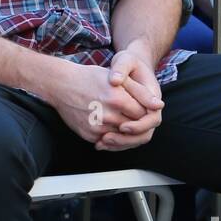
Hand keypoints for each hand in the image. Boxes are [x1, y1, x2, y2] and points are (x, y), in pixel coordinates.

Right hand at [45, 58, 161, 147]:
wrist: (61, 85)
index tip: (141, 108)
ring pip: (122, 137)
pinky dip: (111, 136)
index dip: (145, 112)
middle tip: (131, 115)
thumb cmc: (90, 78)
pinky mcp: (89, 135)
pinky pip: (107, 142)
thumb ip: (140, 92)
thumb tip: (159, 105)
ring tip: (121, 120)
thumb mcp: (117, 78)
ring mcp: (97, 127)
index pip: (144, 114)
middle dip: (136, 123)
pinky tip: (109, 126)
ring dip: (125, 132)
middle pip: (134, 128)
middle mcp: (107, 115)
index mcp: (117, 99)